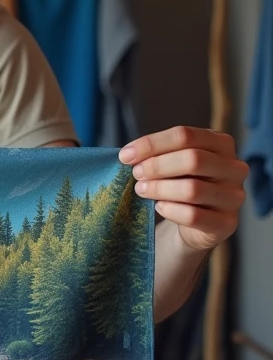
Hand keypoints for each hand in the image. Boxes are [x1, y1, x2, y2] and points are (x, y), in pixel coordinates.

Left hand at [121, 126, 247, 251]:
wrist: (195, 221)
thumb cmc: (181, 181)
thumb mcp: (172, 161)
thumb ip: (156, 154)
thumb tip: (128, 155)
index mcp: (221, 143)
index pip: (185, 135)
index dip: (151, 144)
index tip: (125, 156)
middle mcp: (234, 168)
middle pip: (193, 159)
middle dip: (156, 166)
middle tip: (136, 174)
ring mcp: (234, 196)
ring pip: (192, 189)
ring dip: (159, 189)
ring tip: (141, 190)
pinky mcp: (227, 223)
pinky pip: (193, 215)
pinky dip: (170, 210)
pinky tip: (159, 206)